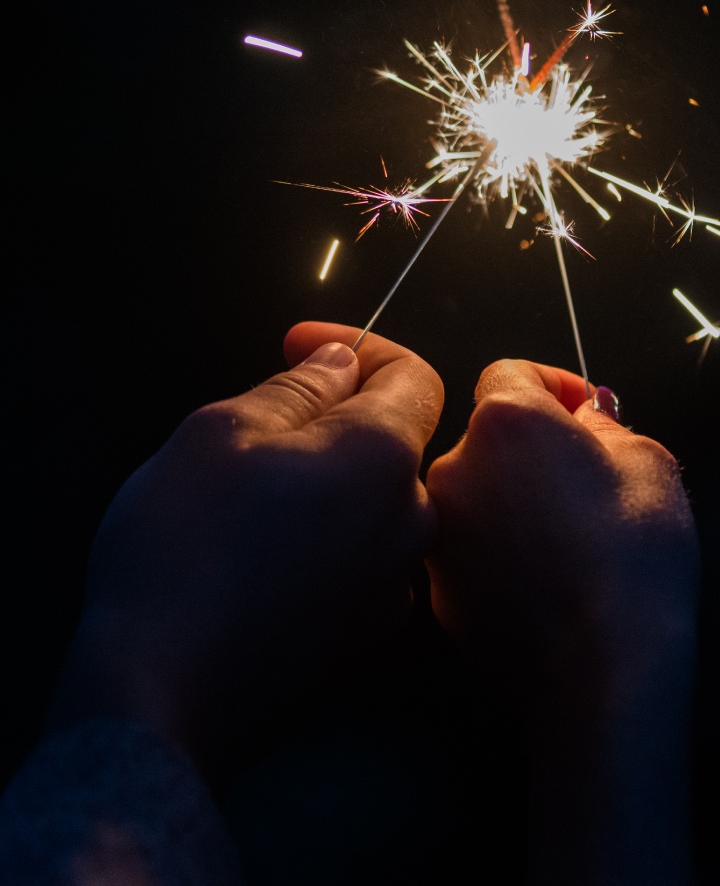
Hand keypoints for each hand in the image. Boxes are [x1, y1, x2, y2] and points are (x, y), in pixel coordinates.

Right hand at [48, 322, 442, 774]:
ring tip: (251, 495)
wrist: (164, 698)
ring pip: (374, 505)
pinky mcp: (365, 642)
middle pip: (396, 442)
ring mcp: (392, 590)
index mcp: (384, 457)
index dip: (359, 347)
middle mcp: (409, 524)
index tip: (301, 346)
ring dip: (329, 483)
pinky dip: (326, 540)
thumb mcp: (221, 432)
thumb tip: (340, 364)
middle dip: (338, 417)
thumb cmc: (184, 549)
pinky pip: (361, 562)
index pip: (416, 376)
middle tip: (259, 425)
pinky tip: (261, 556)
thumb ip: (296, 388)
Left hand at [425, 359, 698, 883]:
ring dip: (509, 499)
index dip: (553, 387)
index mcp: (505, 421)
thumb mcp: (650, 463)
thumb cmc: (633, 565)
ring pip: (474, 493)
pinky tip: (542, 576)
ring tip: (564, 536)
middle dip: (530, 448)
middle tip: (582, 480)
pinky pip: (467, 548)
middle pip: (487, 436)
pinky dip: (495, 551)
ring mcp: (440, 532)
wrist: (605, 671)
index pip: (510, 372)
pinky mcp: (438, 588)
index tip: (580, 412)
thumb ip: (607, 423)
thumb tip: (587, 417)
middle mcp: (454, 468)